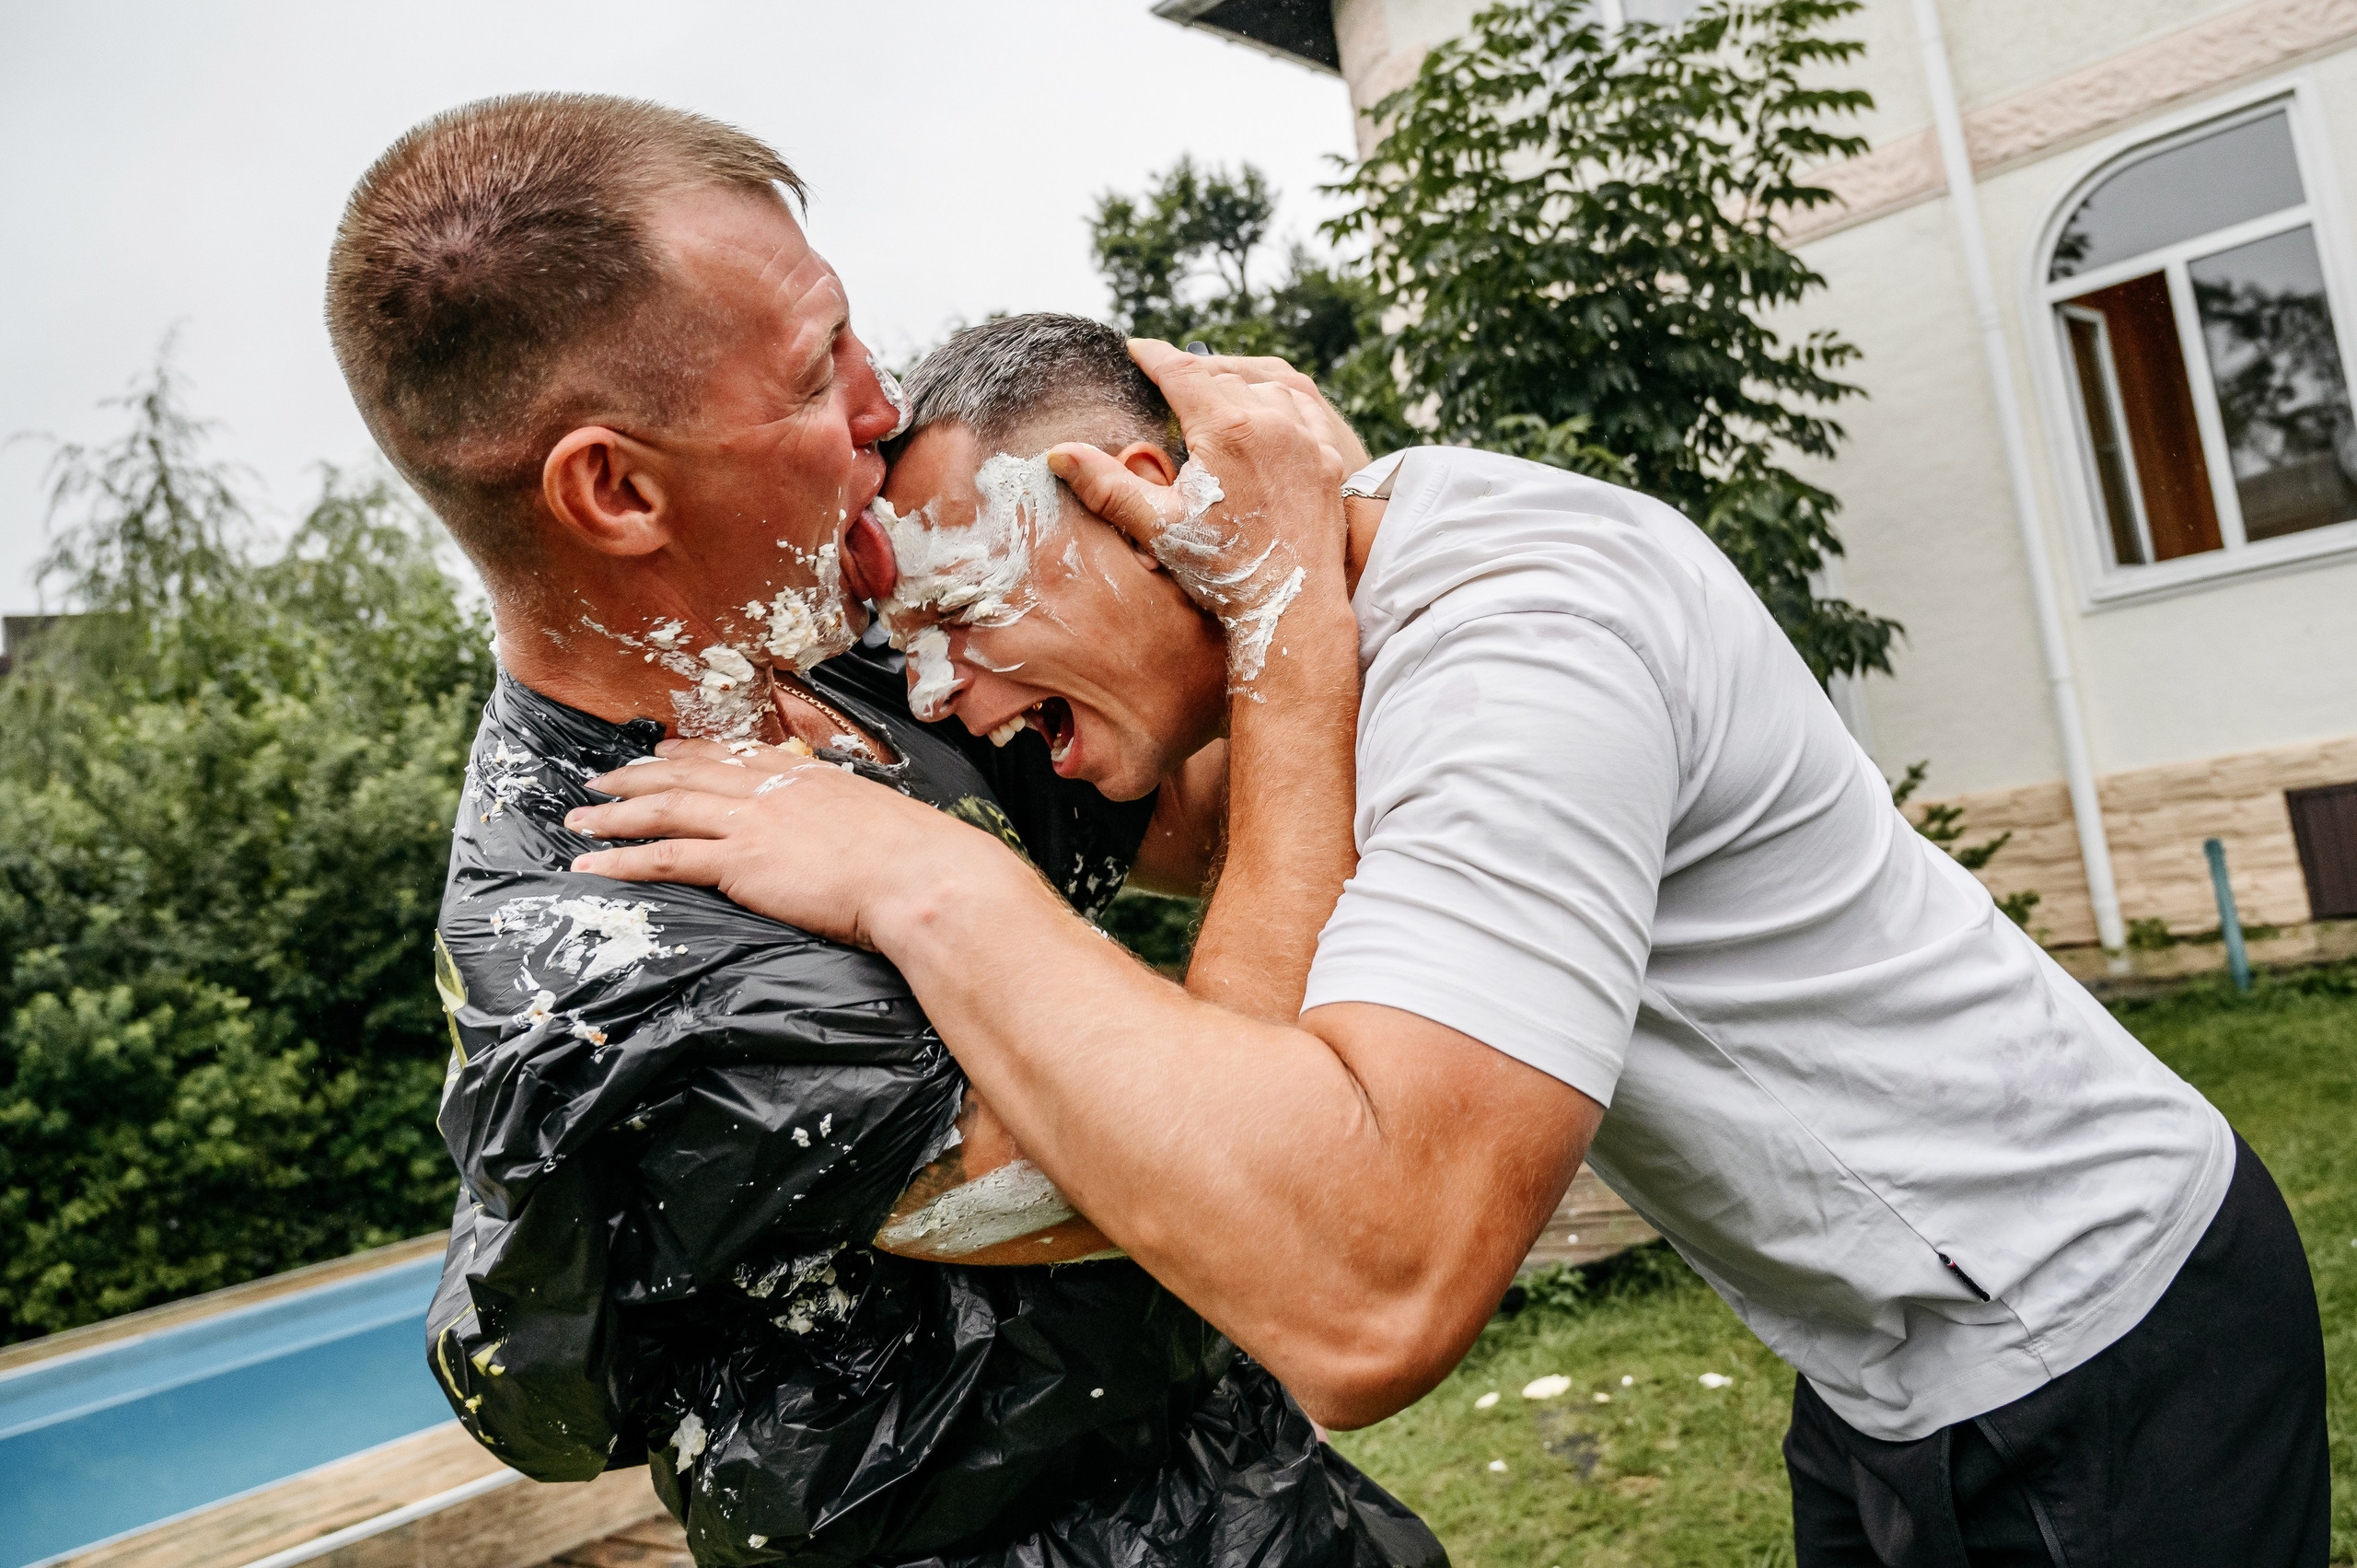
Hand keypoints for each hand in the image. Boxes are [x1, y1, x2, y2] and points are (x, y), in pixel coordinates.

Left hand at [564, 738, 1010, 948]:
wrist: (921, 876)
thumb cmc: (918, 860)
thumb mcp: (882, 823)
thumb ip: (850, 823)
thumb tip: (854, 837)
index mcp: (806, 776)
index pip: (736, 755)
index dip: (691, 752)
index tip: (663, 751)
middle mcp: (772, 789)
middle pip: (688, 773)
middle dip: (636, 776)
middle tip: (598, 780)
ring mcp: (752, 822)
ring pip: (665, 809)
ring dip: (614, 815)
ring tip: (577, 822)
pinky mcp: (740, 863)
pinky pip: (666, 858)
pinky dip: (622, 860)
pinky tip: (590, 866)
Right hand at [1047, 339, 1352, 692]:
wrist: (1293, 608)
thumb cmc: (1224, 571)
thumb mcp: (1157, 526)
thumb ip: (1107, 485)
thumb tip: (1060, 454)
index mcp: (1226, 430)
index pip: (1180, 370)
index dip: (1152, 355)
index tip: (1132, 348)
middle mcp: (1271, 421)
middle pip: (1221, 375)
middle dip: (1190, 375)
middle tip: (1164, 383)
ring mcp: (1306, 437)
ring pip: (1265, 385)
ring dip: (1236, 387)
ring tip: (1211, 400)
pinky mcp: (1328, 458)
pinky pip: (1304, 406)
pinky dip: (1280, 401)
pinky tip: (1267, 412)